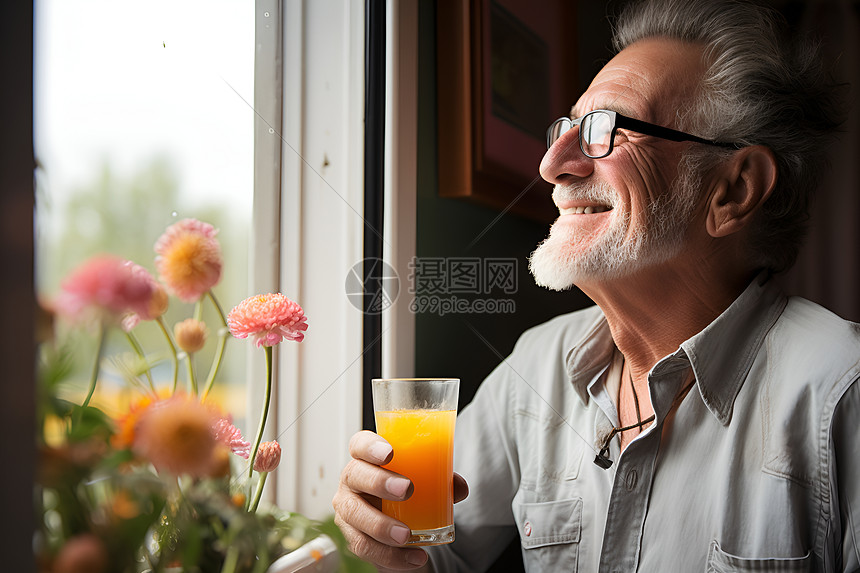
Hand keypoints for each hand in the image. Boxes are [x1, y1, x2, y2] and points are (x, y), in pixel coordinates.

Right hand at [333, 430, 468, 570]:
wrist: (397, 524)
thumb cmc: (407, 491)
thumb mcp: (425, 482)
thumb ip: (442, 481)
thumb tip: (459, 488)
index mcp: (367, 459)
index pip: (360, 445)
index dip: (371, 446)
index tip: (390, 453)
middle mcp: (352, 480)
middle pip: (355, 475)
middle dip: (379, 482)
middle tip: (407, 489)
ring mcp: (348, 508)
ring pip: (355, 514)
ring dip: (380, 526)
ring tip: (406, 535)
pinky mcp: (352, 535)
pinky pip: (364, 546)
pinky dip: (390, 555)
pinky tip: (414, 557)